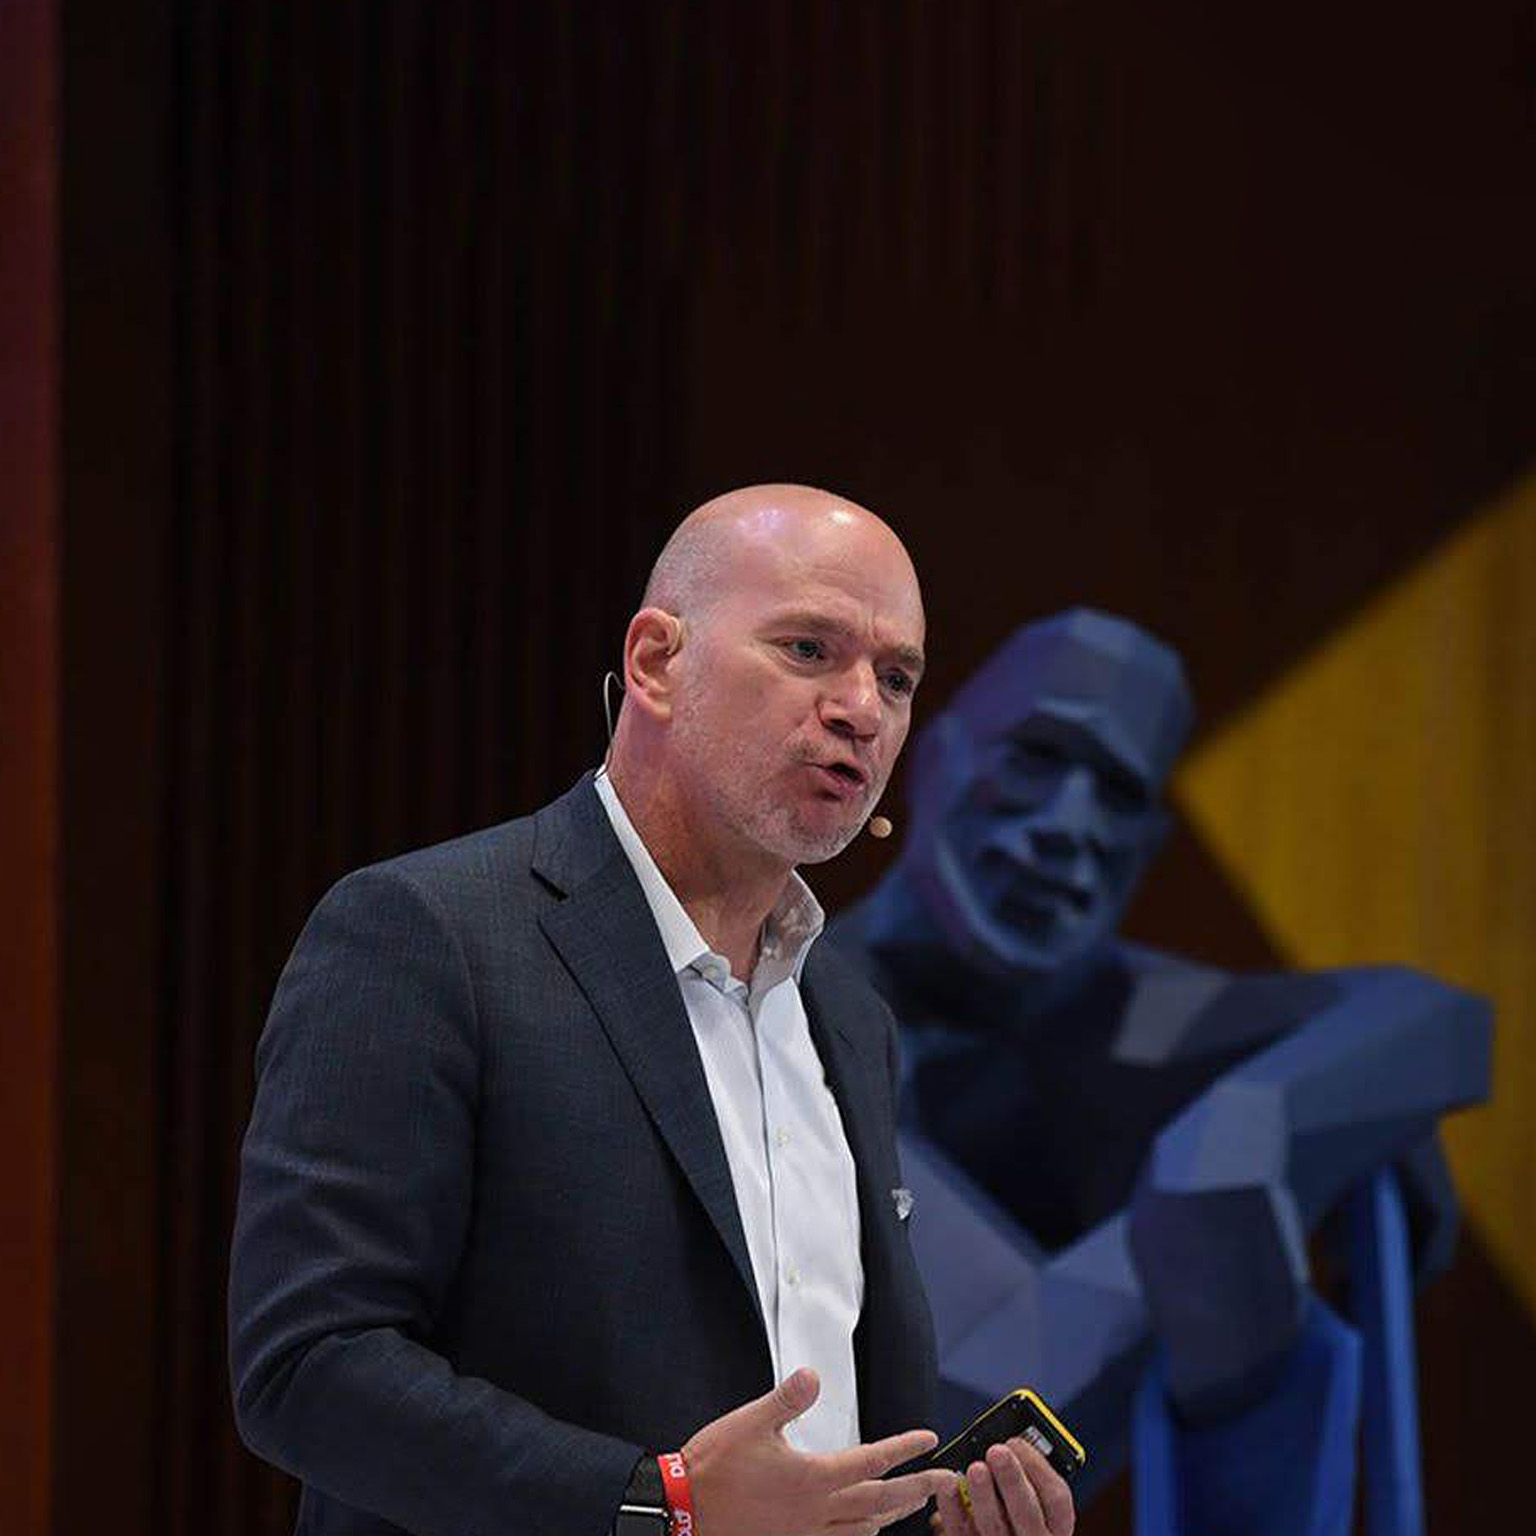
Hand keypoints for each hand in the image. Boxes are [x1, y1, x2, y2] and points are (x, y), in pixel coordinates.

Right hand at [681, 1365, 956, 1535]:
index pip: (871, 1461)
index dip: (904, 1450)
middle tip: (947, 1482)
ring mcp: (805, 1535)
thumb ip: (787, 1399)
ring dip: (892, 1516)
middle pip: (880, 1503)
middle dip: (917, 1490)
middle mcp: (816, 1511)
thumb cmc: (716, 1466)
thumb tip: (814, 1375)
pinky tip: (864, 1533)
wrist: (686, 1512)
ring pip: (863, 1532)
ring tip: (911, 1505)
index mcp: (812, 1477)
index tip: (930, 1440)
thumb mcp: (751, 1421)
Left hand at [931, 1438, 1073, 1535]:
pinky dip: (953, 1508)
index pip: (1057, 1499)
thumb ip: (1031, 1480)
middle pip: (1027, 1514)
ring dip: (984, 1495)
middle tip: (996, 1452)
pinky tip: (949, 1485)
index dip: (1038, 1467)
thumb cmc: (1018, 1518)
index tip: (1017, 1442)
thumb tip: (1010, 1445)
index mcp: (1054, 1525)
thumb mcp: (1039, 1502)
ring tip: (975, 1468)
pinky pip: (961, 1532)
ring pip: (994, 1525)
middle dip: (1012, 1480)